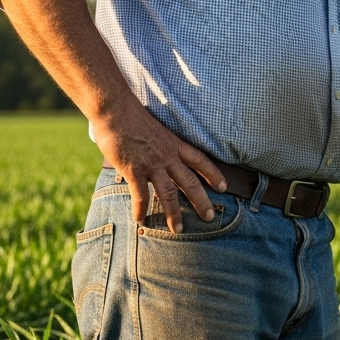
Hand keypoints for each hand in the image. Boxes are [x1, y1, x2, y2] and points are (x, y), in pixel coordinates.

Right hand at [92, 100, 225, 233]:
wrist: (115, 110)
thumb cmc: (132, 116)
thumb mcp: (156, 129)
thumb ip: (160, 144)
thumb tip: (158, 153)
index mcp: (175, 144)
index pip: (200, 160)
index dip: (213, 174)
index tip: (223, 187)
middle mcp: (167, 156)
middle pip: (190, 182)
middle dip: (202, 202)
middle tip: (210, 217)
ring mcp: (152, 164)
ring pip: (168, 193)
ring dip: (174, 213)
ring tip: (179, 230)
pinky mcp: (134, 169)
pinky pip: (139, 194)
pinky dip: (140, 208)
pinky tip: (140, 220)